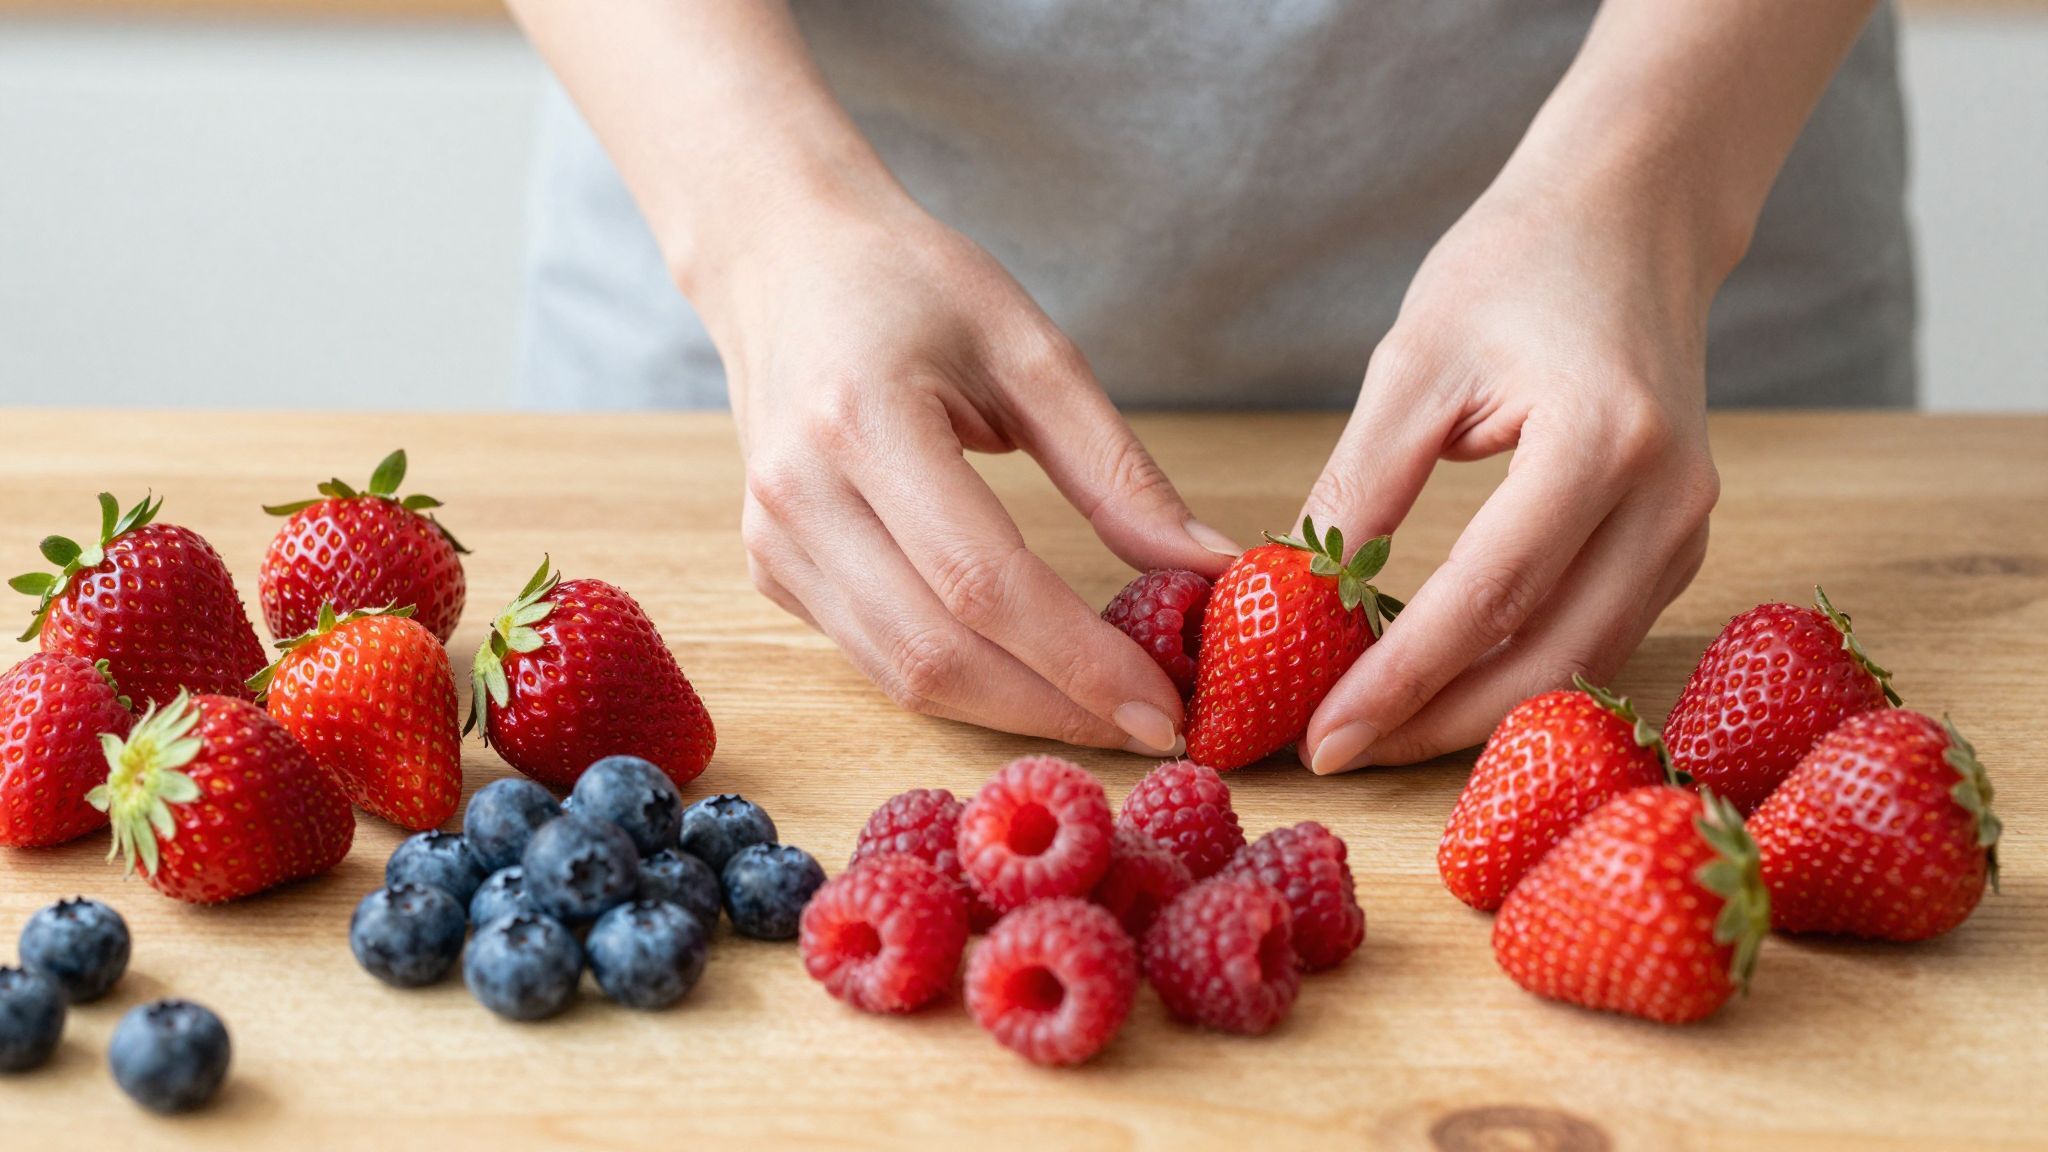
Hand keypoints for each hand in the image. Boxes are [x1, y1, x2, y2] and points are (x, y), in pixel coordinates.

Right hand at [701, 189, 1237, 753]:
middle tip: (1153, 727)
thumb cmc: (911, 284)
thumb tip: (1208, 568)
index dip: (1080, 661)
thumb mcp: (1031, 347)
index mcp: (863, 419)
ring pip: (902, 677)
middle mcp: (798, 494)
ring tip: (1107, 711)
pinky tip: (1032, 674)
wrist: (782, 257)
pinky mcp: (770, 571)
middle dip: (1056, 707)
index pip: (982, 580)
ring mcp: (771, 542)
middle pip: (937, 652)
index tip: (1167, 709)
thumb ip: (1117, 468)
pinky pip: (876, 658)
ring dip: (1014, 712)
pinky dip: (964, 683)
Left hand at [1299, 161, 1722, 771]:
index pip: (1489, 597)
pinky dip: (1521, 672)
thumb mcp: (1412, 365)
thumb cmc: (1514, 265)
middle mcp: (1667, 498)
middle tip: (1336, 753)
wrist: (1631, 214)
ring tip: (1377, 733)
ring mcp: (1689, 525)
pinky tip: (1444, 685)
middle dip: (1435, 722)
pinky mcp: (1682, 539)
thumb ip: (1358, 485)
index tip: (1322, 734)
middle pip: (1546, 658)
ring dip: (1477, 711)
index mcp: (1602, 440)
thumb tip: (1292, 598)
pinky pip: (1600, 636)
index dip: (1400, 679)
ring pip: (1581, 664)